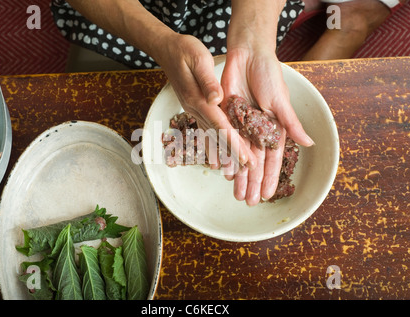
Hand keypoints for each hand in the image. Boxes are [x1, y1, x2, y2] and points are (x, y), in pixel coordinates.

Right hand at [155, 34, 256, 169]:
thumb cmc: (184, 51)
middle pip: (217, 135)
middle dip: (233, 153)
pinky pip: (206, 129)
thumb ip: (208, 80)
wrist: (166, 50)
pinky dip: (214, 142)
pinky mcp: (194, 107)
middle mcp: (194, 108)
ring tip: (236, 167)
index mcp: (198, 98)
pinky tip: (219, 152)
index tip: (246, 157)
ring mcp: (193, 109)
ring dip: (224, 151)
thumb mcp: (198, 58)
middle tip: (248, 168)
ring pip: (211, 135)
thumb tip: (217, 99)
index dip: (234, 143)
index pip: (220, 125)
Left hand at [220, 48, 313, 204]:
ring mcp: (242, 127)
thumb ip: (291, 124)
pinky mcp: (228, 120)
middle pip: (255, 163)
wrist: (247, 55)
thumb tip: (309, 143)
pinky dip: (225, 157)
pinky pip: (226, 143)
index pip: (272, 159)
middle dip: (253, 183)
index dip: (270, 178)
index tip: (268, 196)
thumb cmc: (268, 75)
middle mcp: (258, 132)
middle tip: (249, 203)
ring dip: (239, 176)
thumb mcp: (281, 101)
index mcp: (274, 129)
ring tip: (237, 195)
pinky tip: (224, 172)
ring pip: (240, 157)